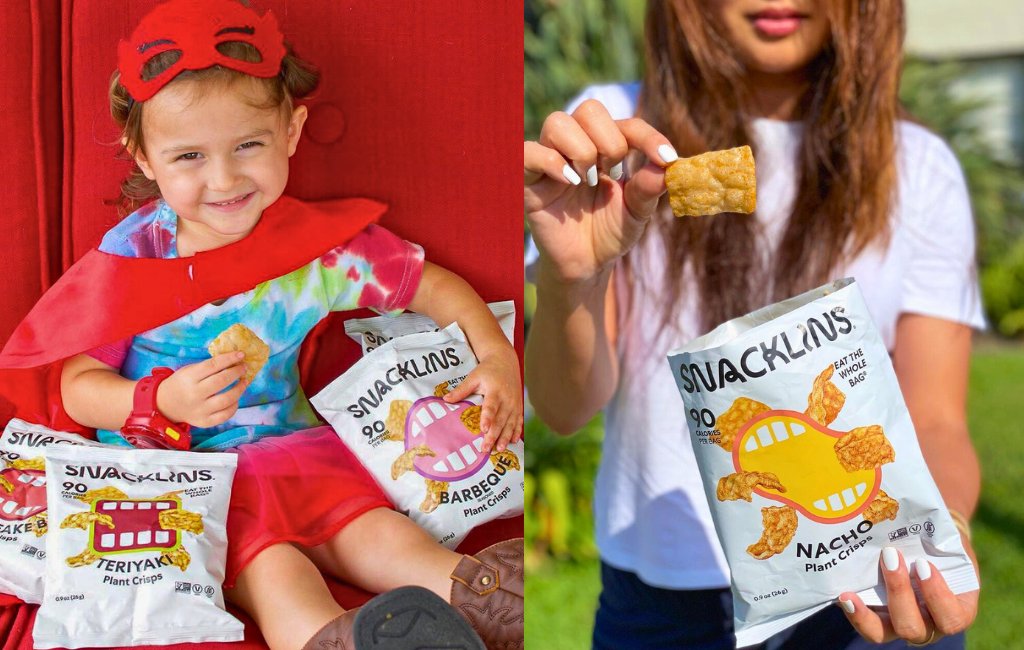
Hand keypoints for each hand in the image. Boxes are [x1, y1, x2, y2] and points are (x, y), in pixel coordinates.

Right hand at [156, 352, 248, 427]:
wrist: (166, 405)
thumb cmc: (182, 384)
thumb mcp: (189, 371)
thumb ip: (209, 367)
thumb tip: (234, 360)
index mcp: (189, 378)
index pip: (213, 365)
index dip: (229, 358)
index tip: (241, 355)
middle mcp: (194, 395)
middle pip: (221, 381)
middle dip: (237, 372)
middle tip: (244, 367)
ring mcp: (200, 410)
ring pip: (227, 400)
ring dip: (240, 389)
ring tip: (244, 382)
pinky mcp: (204, 422)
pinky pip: (225, 415)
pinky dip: (234, 406)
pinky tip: (235, 399)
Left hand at [442, 346, 522, 452]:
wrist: (505, 361)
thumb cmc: (487, 370)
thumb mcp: (473, 377)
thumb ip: (461, 390)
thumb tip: (445, 399)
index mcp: (495, 390)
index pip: (491, 406)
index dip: (487, 418)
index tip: (483, 429)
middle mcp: (507, 398)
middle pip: (500, 419)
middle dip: (493, 435)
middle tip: (486, 448)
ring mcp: (514, 403)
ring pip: (510, 423)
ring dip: (505, 437)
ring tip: (499, 449)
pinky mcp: (518, 406)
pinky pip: (518, 421)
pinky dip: (516, 431)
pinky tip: (513, 441)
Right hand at [525, 99, 676, 284]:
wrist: (586, 264)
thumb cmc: (610, 233)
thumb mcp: (637, 212)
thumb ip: (649, 188)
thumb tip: (669, 165)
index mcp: (606, 148)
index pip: (626, 124)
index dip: (647, 136)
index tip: (666, 158)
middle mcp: (577, 146)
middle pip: (589, 109)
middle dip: (609, 140)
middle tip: (614, 173)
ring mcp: (551, 159)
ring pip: (558, 122)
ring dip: (582, 149)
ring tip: (589, 180)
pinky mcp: (529, 180)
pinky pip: (529, 152)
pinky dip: (551, 162)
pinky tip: (570, 182)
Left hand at [838, 541, 978, 644]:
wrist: (928, 542)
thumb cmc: (942, 544)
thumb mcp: (949, 544)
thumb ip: (939, 543)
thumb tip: (913, 520)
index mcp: (955, 611)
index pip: (951, 619)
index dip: (937, 597)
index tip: (924, 565)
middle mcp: (928, 625)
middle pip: (912, 628)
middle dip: (899, 593)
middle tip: (891, 557)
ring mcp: (899, 623)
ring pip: (882, 633)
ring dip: (866, 612)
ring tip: (850, 593)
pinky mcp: (876, 616)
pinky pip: (864, 623)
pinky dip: (853, 611)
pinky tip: (842, 595)